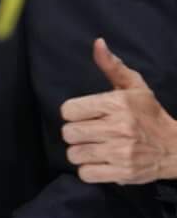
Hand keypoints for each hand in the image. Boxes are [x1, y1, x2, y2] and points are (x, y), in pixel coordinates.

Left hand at [64, 39, 176, 184]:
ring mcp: (120, 152)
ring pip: (74, 154)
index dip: (74, 113)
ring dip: (81, 152)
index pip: (69, 110)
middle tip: (90, 133)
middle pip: (69, 133)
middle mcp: (118, 128)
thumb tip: (98, 43)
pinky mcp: (122, 173)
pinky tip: (100, 162)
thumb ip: (112, 66)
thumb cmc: (150, 115)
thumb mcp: (135, 87)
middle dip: (76, 133)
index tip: (86, 115)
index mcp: (117, 104)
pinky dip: (89, 170)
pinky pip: (86, 174)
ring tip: (95, 148)